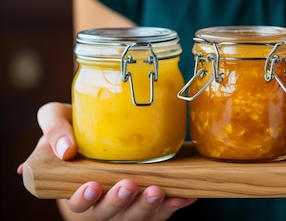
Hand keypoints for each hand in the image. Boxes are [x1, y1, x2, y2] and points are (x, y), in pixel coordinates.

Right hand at [17, 102, 195, 220]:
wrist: (104, 125)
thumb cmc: (75, 126)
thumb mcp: (57, 119)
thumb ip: (55, 129)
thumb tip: (64, 149)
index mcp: (78, 185)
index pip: (77, 202)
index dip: (83, 198)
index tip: (91, 186)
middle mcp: (104, 199)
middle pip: (109, 212)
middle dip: (119, 201)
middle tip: (128, 186)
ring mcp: (129, 201)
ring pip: (137, 214)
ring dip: (148, 205)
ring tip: (158, 191)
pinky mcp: (151, 197)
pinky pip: (163, 208)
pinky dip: (174, 203)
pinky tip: (185, 195)